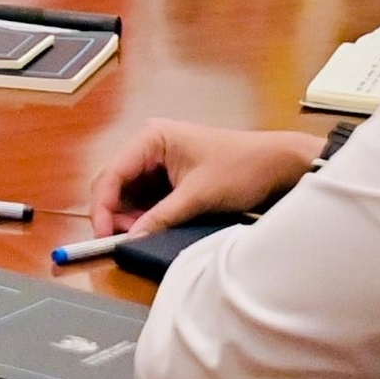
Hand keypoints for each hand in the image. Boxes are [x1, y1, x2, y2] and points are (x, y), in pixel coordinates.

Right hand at [83, 121, 325, 238]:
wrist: (276, 166)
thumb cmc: (240, 169)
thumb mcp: (199, 195)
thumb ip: (162, 217)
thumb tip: (131, 239)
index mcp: (152, 138)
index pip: (113, 173)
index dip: (103, 205)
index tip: (103, 235)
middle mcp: (150, 147)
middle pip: (115, 183)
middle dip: (115, 213)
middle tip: (122, 240)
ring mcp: (159, 163)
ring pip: (128, 194)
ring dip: (129, 218)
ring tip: (141, 236)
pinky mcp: (170, 179)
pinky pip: (146, 200)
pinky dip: (144, 217)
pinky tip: (151, 230)